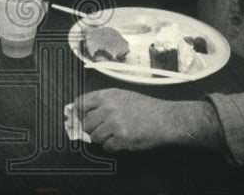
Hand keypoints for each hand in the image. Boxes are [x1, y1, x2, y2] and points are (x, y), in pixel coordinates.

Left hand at [75, 90, 222, 151]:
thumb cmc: (145, 107)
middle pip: (86, 123)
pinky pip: (107, 147)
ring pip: (95, 137)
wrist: (165, 118)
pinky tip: (122, 140)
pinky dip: (113, 147)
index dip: (78, 113)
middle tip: (102, 129)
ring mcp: (114, 124)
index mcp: (107, 95)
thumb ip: (103, 102)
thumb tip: (82, 112)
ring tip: (115, 134)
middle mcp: (108, 108)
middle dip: (92, 129)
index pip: (80, 103)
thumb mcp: (122, 95)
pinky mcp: (121, 138)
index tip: (79, 119)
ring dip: (103, 138)